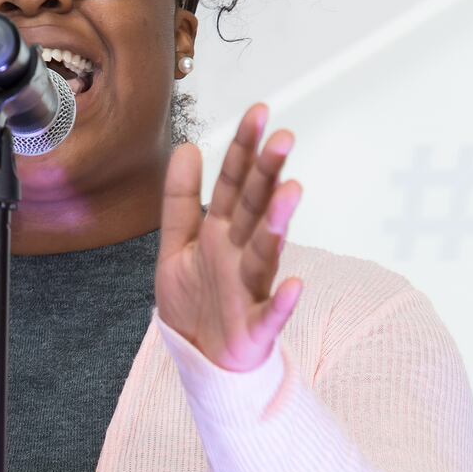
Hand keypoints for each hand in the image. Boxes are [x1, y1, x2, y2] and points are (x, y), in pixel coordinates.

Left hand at [156, 103, 303, 371]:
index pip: (234, 184)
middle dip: (266, 174)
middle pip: (254, 209)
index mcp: (221, 233)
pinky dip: (283, 302)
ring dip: (277, 224)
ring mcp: (250, 290)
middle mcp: (240, 255)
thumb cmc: (196, 302)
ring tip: (289, 193)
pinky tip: (295, 285)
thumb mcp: (177, 244)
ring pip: (265, 253)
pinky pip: (271, 314)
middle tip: (283, 139)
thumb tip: (185, 146)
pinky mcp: (255, 328)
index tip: (258, 112)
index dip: (243, 149)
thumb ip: (179, 199)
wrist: (202, 358)